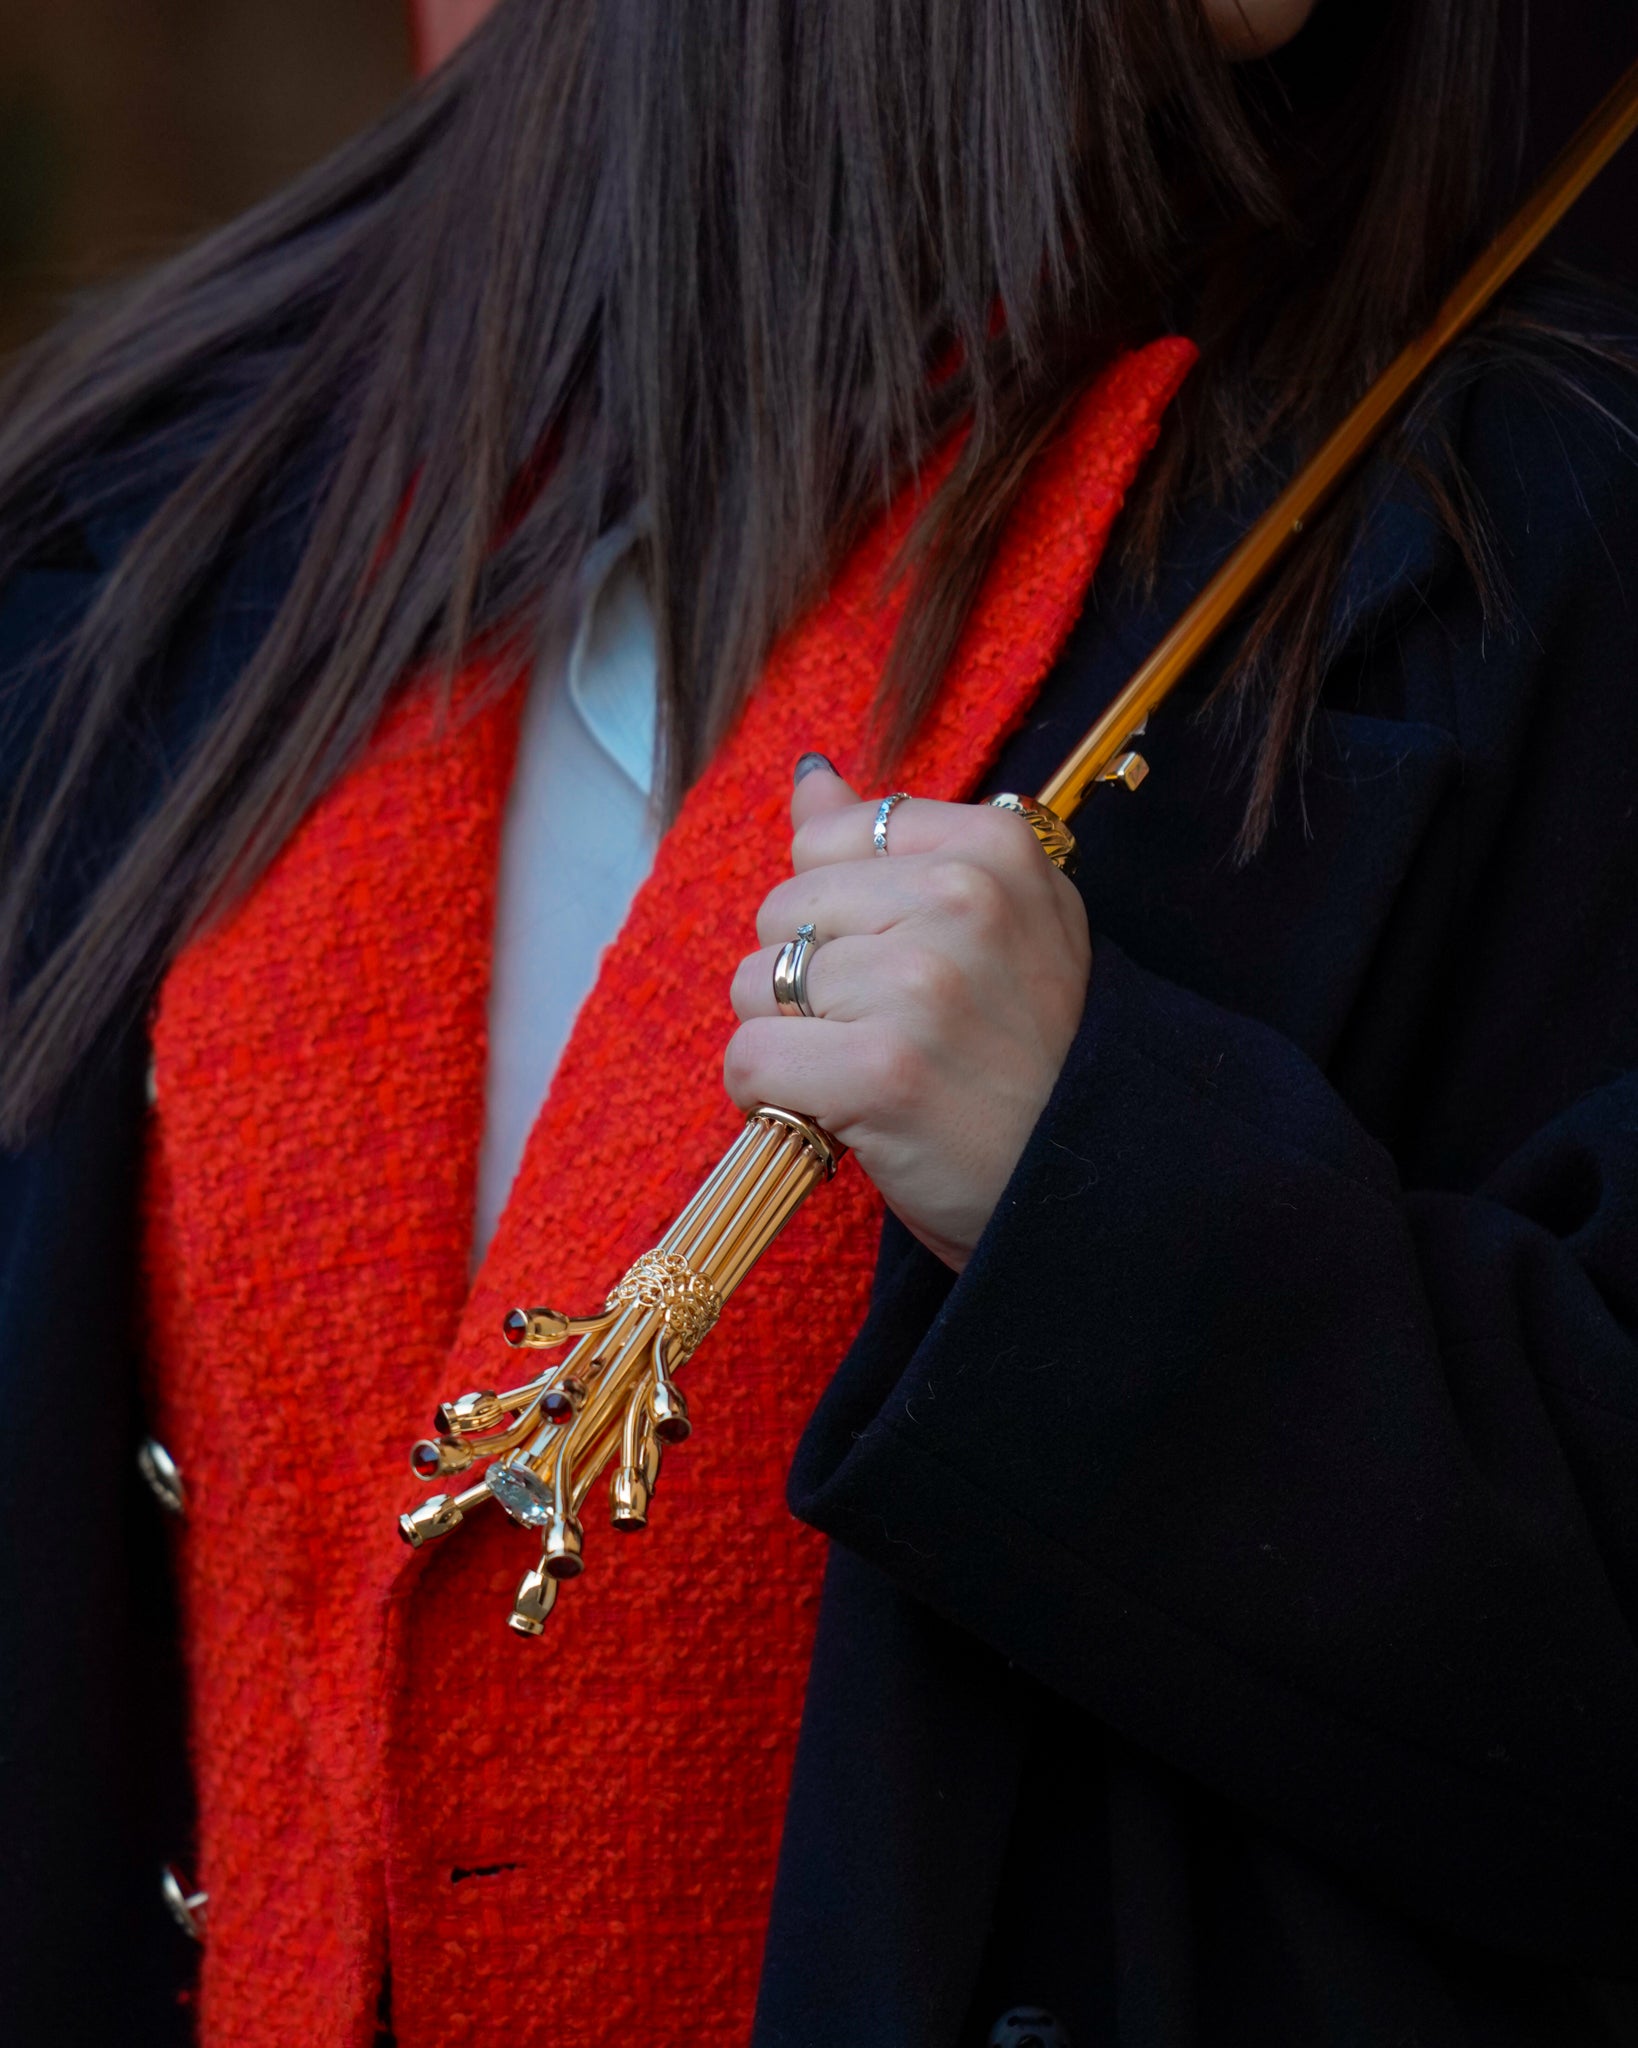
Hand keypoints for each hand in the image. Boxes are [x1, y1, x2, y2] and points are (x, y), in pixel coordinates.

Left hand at [725, 758, 1091, 1270]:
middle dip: (809, 982)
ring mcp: (921, 983)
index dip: (839, 918)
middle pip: (782, 912)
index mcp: (994, 846)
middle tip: (891, 1034)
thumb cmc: (1027, 1055)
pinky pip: (751, 1059)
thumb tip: (811, 779)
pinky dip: (773, 1101)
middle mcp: (963, 899)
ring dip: (793, 1044)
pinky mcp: (882, 1069)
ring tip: (873, 1075)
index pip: (826, 840)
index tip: (901, 971)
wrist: (1086, 1180)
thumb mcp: (998, 920)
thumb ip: (895, 845)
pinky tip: (837, 1115)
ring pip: (757, 985)